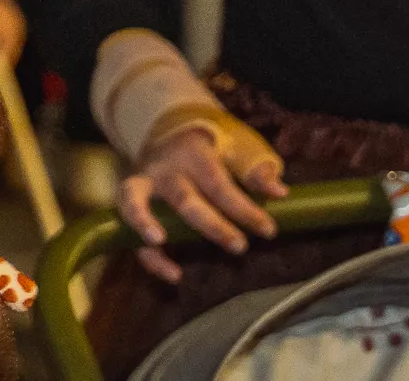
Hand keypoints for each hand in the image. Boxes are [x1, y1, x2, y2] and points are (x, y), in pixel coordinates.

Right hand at [117, 115, 289, 283]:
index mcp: (194, 153)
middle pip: (184, 198)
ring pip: (136, 201)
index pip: (219, 183)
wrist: (172, 133)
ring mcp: (144, 183)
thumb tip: (278, 192)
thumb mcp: (239, 148)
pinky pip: (129, 228)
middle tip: (240, 246)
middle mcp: (166, 168)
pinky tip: (174, 275)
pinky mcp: (131, 202)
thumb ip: (257, 170)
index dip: (243, 208)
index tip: (268, 230)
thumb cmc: (214, 148)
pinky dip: (148, 255)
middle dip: (211, 225)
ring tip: (159, 242)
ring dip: (144, 221)